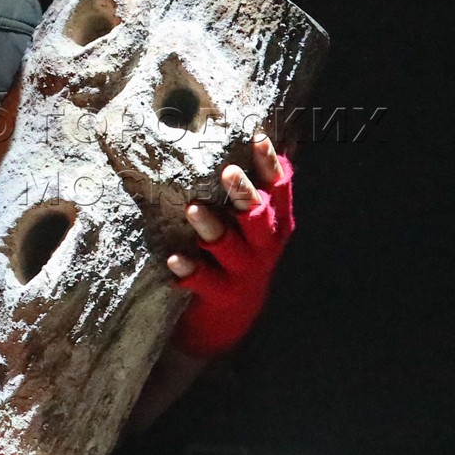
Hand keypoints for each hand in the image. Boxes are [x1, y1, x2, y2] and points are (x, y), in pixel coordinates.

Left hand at [166, 133, 294, 358]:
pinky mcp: (222, 295)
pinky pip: (205, 281)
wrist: (230, 320)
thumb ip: (250, 189)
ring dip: (212, 228)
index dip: (269, 164)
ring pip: (230, 247)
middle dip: (244, 194)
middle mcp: (264, 246)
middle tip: (228, 171)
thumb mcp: (250, 224)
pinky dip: (190, 270)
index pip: (279, 188)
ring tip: (193, 210)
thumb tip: (246, 134)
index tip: (256, 137)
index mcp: (275, 222)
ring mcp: (244, 272)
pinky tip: (175, 260)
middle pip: (258, 216)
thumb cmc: (236, 255)